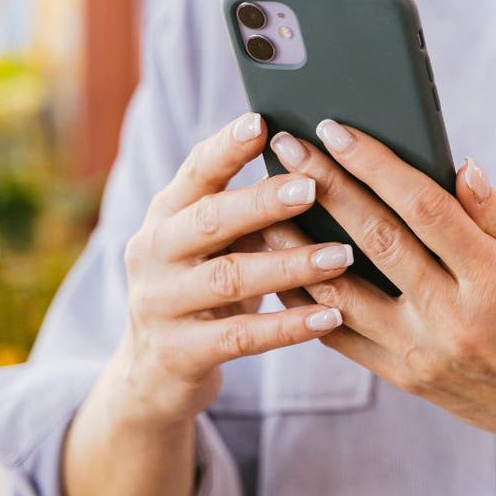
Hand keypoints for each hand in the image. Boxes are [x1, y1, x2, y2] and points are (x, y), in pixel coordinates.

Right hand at [111, 112, 353, 427]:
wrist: (152, 373)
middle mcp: (152, 253)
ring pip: (229, 278)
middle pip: (209, 220)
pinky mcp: (179, 353)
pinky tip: (330, 317)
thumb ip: (250, 209)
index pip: (195, 172)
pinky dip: (288, 326)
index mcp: (165, 215)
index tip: (262, 122)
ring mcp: (160, 304)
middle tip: (313, 186)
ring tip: (343, 255)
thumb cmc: (205, 290)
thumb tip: (320, 166)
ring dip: (290, 265)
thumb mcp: (215, 245)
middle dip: (262, 201)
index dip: (226, 148)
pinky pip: (240, 337)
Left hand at [264, 122, 495, 460]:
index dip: (375, 163)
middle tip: (286, 148)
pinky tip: (284, 267)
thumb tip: (458, 167)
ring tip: (264, 204)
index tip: (337, 129)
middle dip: (325, 185)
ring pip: (342, 289)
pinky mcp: (406, 378)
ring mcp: (423, 352)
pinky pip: (342, 336)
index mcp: (495, 279)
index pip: (424, 207)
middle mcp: (453, 317)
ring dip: (297, 243)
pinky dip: (308, 300)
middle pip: (375, 238)